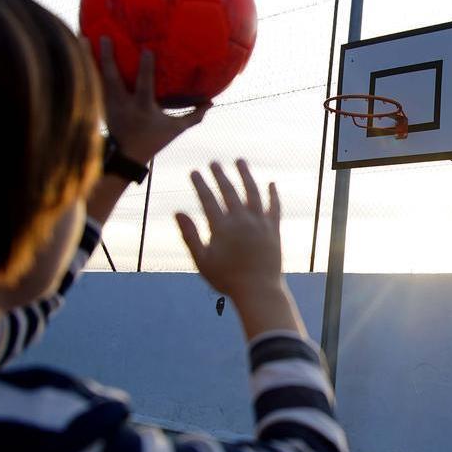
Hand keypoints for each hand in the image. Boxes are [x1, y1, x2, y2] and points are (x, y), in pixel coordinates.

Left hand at [89, 36, 209, 164]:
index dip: (145, 69)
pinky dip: (86, 67)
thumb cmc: (153, 140)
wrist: (126, 157)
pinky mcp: (101, 105)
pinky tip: (79, 52)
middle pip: (112, 78)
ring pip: (96, 77)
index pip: (144, 86)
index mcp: (142, 108)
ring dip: (88, 58)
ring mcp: (109, 104)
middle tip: (103, 36)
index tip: (146, 50)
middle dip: (107, 58)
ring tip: (82, 36)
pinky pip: (92, 82)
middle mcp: (122, 104)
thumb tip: (212, 102)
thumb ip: (194, 115)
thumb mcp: (176, 129)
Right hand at [175, 160, 283, 299]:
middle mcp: (241, 220)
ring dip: (245, 175)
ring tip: (240, 161)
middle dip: (220, 175)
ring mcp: (260, 223)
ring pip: (252, 192)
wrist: (258, 290)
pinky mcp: (274, 229)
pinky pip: (274, 206)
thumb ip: (190, 235)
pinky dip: (272, 194)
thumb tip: (178, 212)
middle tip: (214, 162)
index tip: (194, 172)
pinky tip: (271, 183)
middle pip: (229, 191)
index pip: (208, 199)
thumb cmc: (227, 279)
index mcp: (222, 227)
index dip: (200, 184)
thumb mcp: (202, 260)